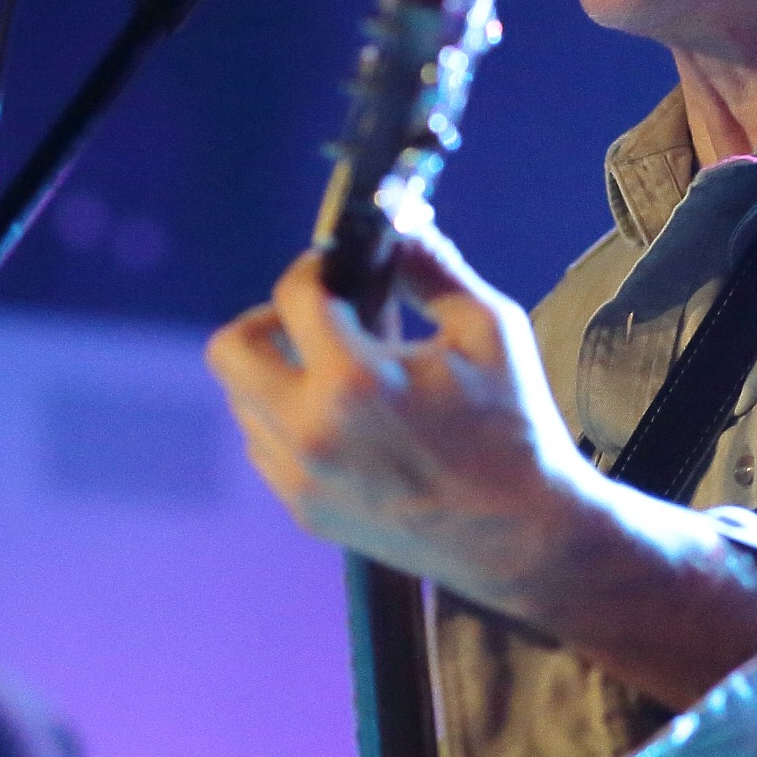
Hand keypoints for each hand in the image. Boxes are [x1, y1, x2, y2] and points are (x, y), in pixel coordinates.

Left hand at [208, 228, 756, 709]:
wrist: (526, 538)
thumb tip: (398, 218)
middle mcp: (310, 432)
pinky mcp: (303, 511)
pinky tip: (342, 416)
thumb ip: (431, 266)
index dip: (318, 266)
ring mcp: (300, 478)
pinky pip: (263, 444)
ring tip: (338, 368)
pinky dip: (286, 417)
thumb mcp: (488, 327)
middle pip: (231, 349)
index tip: (340, 266)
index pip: (295, 293)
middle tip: (317, 316)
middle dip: (269, 318)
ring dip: (277, 370)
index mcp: (355, 380)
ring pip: (241, 399)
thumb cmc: (516, 426)